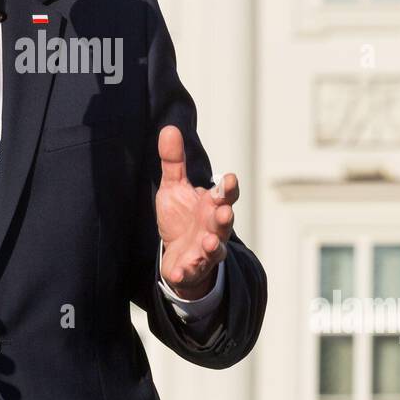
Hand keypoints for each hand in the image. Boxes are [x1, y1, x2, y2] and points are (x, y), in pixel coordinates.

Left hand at [155, 125, 238, 300]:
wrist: (179, 255)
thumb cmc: (183, 218)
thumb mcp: (174, 187)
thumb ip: (173, 161)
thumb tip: (169, 128)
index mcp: (212, 205)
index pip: (226, 195)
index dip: (229, 188)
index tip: (230, 178)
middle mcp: (214, 227)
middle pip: (224, 222)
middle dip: (225, 217)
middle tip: (225, 212)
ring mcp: (205, 250)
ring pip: (214, 249)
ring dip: (213, 246)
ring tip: (209, 243)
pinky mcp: (192, 268)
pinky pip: (191, 271)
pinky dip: (185, 272)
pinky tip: (178, 272)